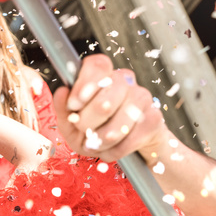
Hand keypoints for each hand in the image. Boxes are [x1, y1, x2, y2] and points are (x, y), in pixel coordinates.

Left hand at [53, 54, 169, 162]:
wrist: (127, 145)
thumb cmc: (96, 130)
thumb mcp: (72, 124)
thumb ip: (63, 109)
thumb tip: (61, 92)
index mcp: (103, 76)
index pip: (97, 65)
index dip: (84, 84)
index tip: (73, 105)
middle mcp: (125, 81)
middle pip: (104, 100)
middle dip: (88, 123)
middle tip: (83, 131)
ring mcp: (142, 97)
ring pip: (119, 122)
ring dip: (101, 141)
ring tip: (95, 144)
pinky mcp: (154, 117)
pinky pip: (130, 139)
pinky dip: (115, 151)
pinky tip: (110, 150)